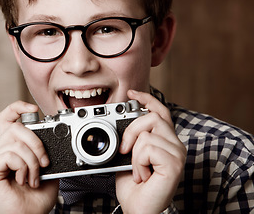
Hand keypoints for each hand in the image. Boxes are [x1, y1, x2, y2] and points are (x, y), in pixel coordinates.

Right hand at [0, 101, 58, 213]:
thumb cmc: (37, 195)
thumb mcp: (47, 166)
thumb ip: (44, 148)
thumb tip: (48, 132)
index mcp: (12, 146)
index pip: (7, 117)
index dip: (17, 107)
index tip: (33, 108)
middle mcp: (0, 149)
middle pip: (17, 126)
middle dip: (37, 143)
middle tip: (44, 162)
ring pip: (16, 142)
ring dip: (32, 161)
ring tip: (34, 177)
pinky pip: (10, 154)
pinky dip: (23, 167)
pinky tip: (22, 179)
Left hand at [116, 90, 185, 213]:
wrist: (137, 208)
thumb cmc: (133, 185)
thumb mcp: (127, 155)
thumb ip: (130, 138)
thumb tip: (120, 122)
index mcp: (164, 140)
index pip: (161, 112)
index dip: (148, 100)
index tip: (133, 93)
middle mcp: (174, 144)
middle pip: (152, 117)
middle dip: (130, 130)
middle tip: (123, 150)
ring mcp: (177, 153)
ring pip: (147, 134)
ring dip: (134, 154)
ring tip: (138, 170)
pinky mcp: (174, 163)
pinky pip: (148, 148)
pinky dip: (138, 163)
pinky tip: (143, 175)